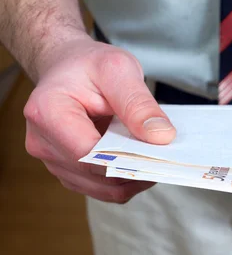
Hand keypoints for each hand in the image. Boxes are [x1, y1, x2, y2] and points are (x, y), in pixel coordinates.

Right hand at [23, 36, 175, 202]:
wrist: (68, 66)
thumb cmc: (89, 65)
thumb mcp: (120, 70)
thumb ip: (139, 104)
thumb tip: (161, 137)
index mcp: (48, 113)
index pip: (89, 154)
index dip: (127, 159)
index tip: (160, 154)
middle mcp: (42, 142)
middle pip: (94, 176)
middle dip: (133, 171)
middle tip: (165, 157)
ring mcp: (51, 159)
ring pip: (99, 189)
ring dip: (130, 179)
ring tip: (151, 157)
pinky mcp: (65, 169)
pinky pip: (99, 188)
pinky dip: (122, 180)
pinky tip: (137, 161)